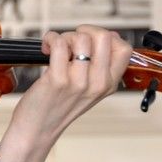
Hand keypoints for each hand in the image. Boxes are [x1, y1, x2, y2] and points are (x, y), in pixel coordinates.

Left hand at [0, 25, 131, 161]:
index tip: (89, 41)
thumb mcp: (89, 90)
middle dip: (84, 31)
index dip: (106, 36)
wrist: (37, 130)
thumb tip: (110, 35)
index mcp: (109, 84)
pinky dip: (50, 39)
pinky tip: (45, 48)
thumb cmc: (58, 106)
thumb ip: (101, 66)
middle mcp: (98, 83)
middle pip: (104, 36)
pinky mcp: (58, 80)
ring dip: (64, 36)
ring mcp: (79, 82)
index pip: (124, 49)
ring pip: (81, 38)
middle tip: (70, 42)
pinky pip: (59, 44)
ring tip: (55, 48)